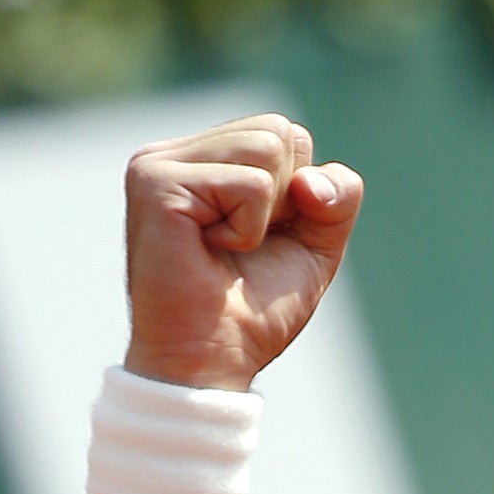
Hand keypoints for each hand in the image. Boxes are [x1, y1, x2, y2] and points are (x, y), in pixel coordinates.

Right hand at [121, 114, 364, 392]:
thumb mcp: (315, 245)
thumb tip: (309, 181)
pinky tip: (210, 252)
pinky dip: (248, 230)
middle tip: (242, 247)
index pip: (284, 132)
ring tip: (223, 249)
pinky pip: (249, 184)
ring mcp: (158, 164)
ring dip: (265, 218)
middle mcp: (175, 154)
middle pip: (279, 131)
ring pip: (268, 149)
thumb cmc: (254, 312)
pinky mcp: (156, 183)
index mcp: (204, 160)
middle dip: (285, 201)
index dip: (299, 194)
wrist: (212, 363)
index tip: (260, 241)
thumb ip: (337, 196)